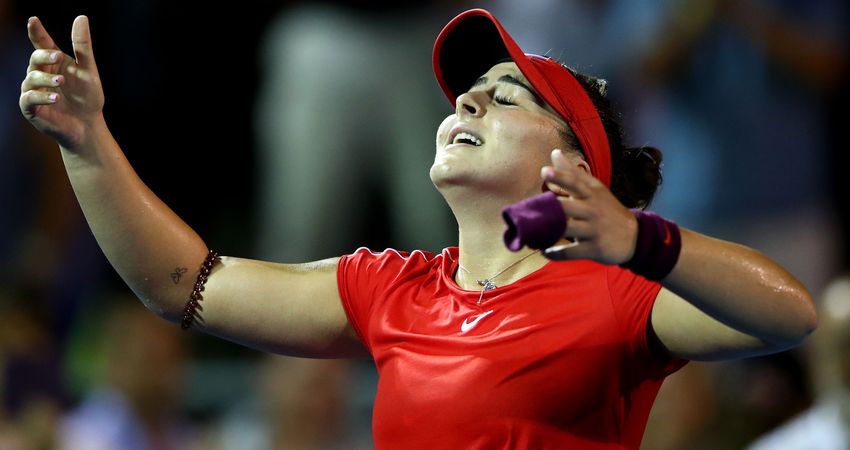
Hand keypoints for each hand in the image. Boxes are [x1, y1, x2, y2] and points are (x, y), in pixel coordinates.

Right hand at [19, 16, 104, 149]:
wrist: (87, 125)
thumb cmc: (87, 97)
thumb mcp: (88, 70)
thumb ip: (83, 46)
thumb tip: (81, 17)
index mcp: (53, 62)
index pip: (42, 43)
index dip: (36, 32)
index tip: (34, 20)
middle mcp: (40, 74)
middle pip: (35, 59)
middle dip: (44, 56)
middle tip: (57, 56)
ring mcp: (33, 90)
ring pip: (31, 79)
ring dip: (46, 79)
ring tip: (61, 82)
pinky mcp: (30, 108)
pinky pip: (29, 98)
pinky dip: (41, 96)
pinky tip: (55, 98)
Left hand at [541, 149, 637, 264]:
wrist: (635, 236)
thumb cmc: (607, 209)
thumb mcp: (595, 189)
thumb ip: (573, 173)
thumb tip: (554, 153)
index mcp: (591, 194)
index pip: (575, 183)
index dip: (559, 177)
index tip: (544, 171)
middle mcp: (592, 210)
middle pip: (566, 207)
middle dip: (548, 208)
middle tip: (529, 210)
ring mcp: (593, 230)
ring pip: (566, 229)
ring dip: (547, 232)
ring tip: (530, 234)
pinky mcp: (594, 248)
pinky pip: (571, 252)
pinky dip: (556, 253)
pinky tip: (545, 251)